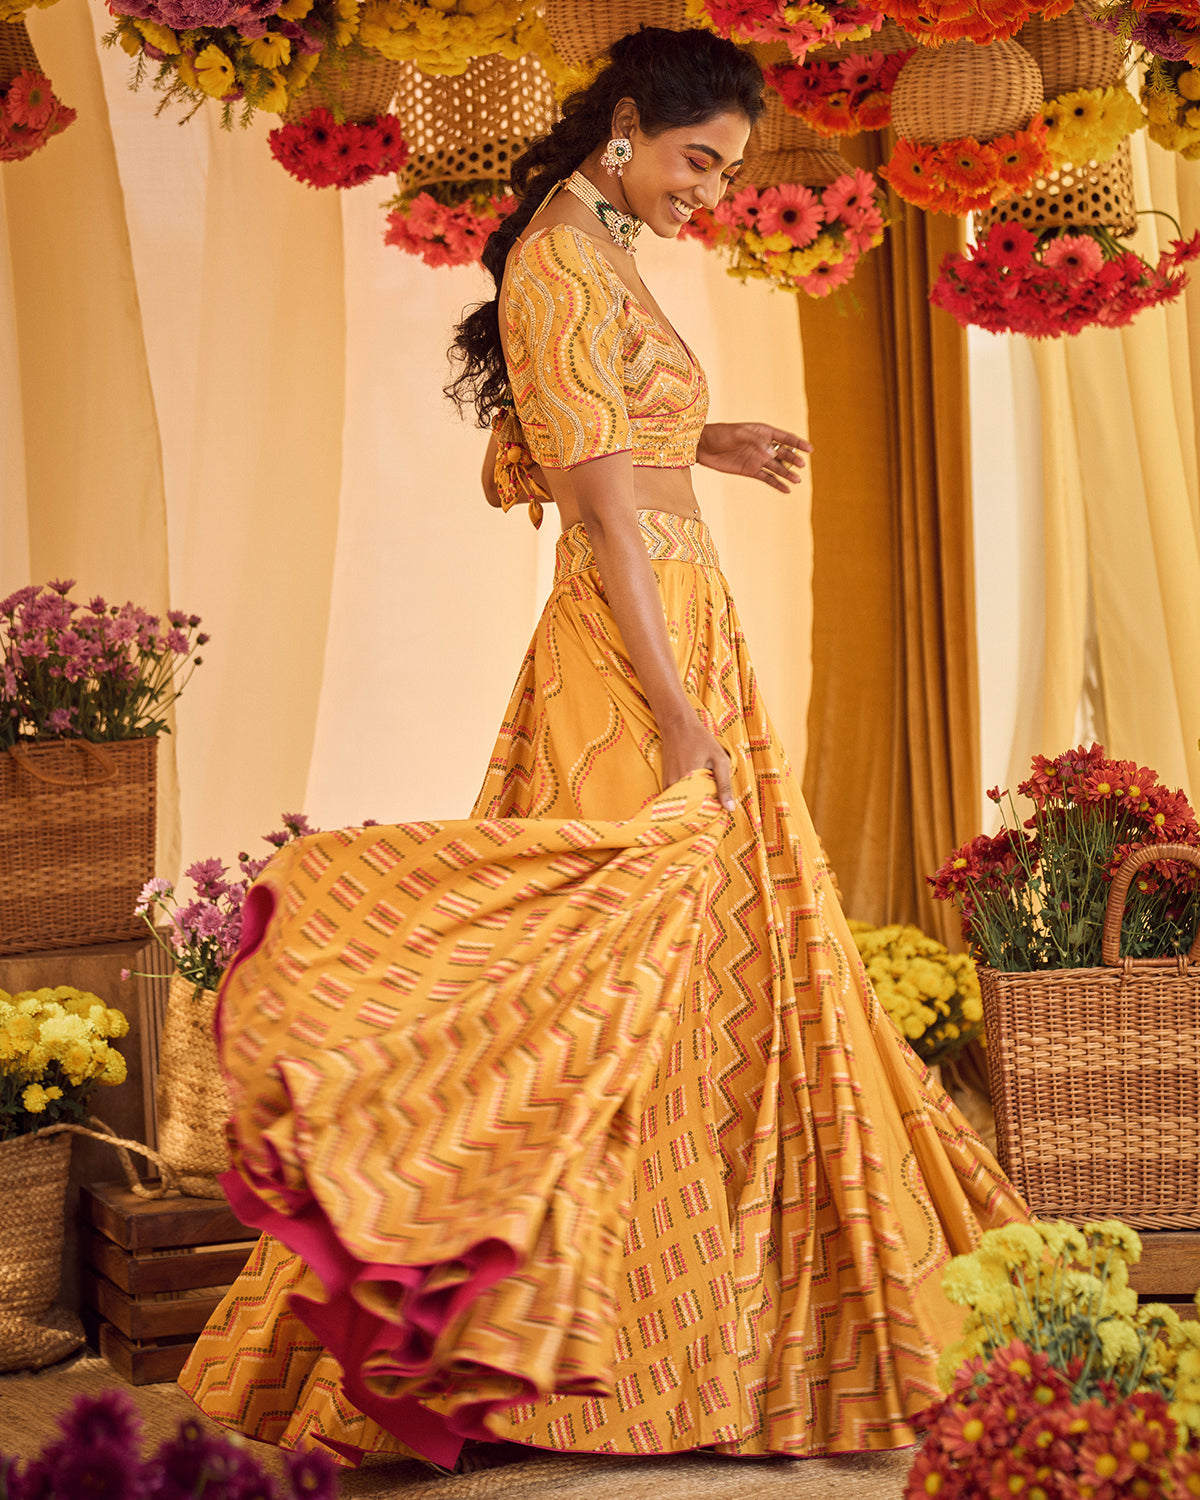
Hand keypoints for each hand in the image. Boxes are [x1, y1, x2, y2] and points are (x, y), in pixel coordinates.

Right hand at [660, 711, 735, 811]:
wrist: (677, 726)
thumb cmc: (701, 740)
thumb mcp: (720, 760)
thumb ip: (725, 785)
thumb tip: (730, 809)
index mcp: (690, 781)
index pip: (702, 809)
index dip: (713, 813)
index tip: (721, 812)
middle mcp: (675, 786)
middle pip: (691, 810)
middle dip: (704, 811)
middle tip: (716, 805)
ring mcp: (668, 785)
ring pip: (683, 805)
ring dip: (695, 805)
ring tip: (706, 798)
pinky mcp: (665, 783)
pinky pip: (676, 799)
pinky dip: (686, 800)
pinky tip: (696, 793)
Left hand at [696, 422, 811, 492]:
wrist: (702, 447)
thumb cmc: (719, 435)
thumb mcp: (738, 434)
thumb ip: (756, 442)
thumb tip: (773, 453)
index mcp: (763, 432)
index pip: (785, 438)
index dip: (798, 443)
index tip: (810, 449)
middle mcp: (763, 446)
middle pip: (784, 454)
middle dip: (794, 459)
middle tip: (802, 466)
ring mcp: (757, 459)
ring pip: (777, 468)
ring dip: (787, 474)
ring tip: (797, 480)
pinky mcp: (750, 471)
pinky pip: (767, 478)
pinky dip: (776, 484)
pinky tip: (786, 490)